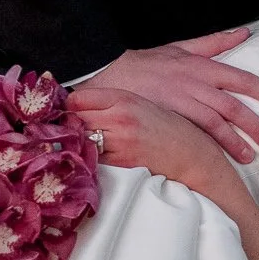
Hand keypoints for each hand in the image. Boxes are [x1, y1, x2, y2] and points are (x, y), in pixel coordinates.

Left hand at [68, 85, 235, 197]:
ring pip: (80, 140)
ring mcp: (119, 140)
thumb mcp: (139, 104)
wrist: (191, 153)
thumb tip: (74, 106)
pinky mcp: (121, 161)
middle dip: (69, 125)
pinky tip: (94, 157)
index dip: (69, 107)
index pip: (78, 99)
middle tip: (68, 131)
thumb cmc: (165, 128)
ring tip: (80, 144)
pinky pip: (92, 159)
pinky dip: (89, 158)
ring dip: (77, 143)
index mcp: (123, 98)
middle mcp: (119, 117)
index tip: (67, 113)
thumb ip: (109, 103)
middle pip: (75, 119)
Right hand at [81, 30, 258, 164]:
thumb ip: (215, 43)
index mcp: (202, 67)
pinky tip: (218, 158)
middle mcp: (195, 84)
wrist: (110, 73)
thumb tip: (244, 33)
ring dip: (234, 141)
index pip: (242, 79)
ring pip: (215, 123)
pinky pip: (191, 133)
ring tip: (250, 157)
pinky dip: (207, 145)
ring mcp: (180, 103)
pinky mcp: (167, 118)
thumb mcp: (182, 48)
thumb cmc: (147, 63)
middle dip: (255, 124)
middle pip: (233, 105)